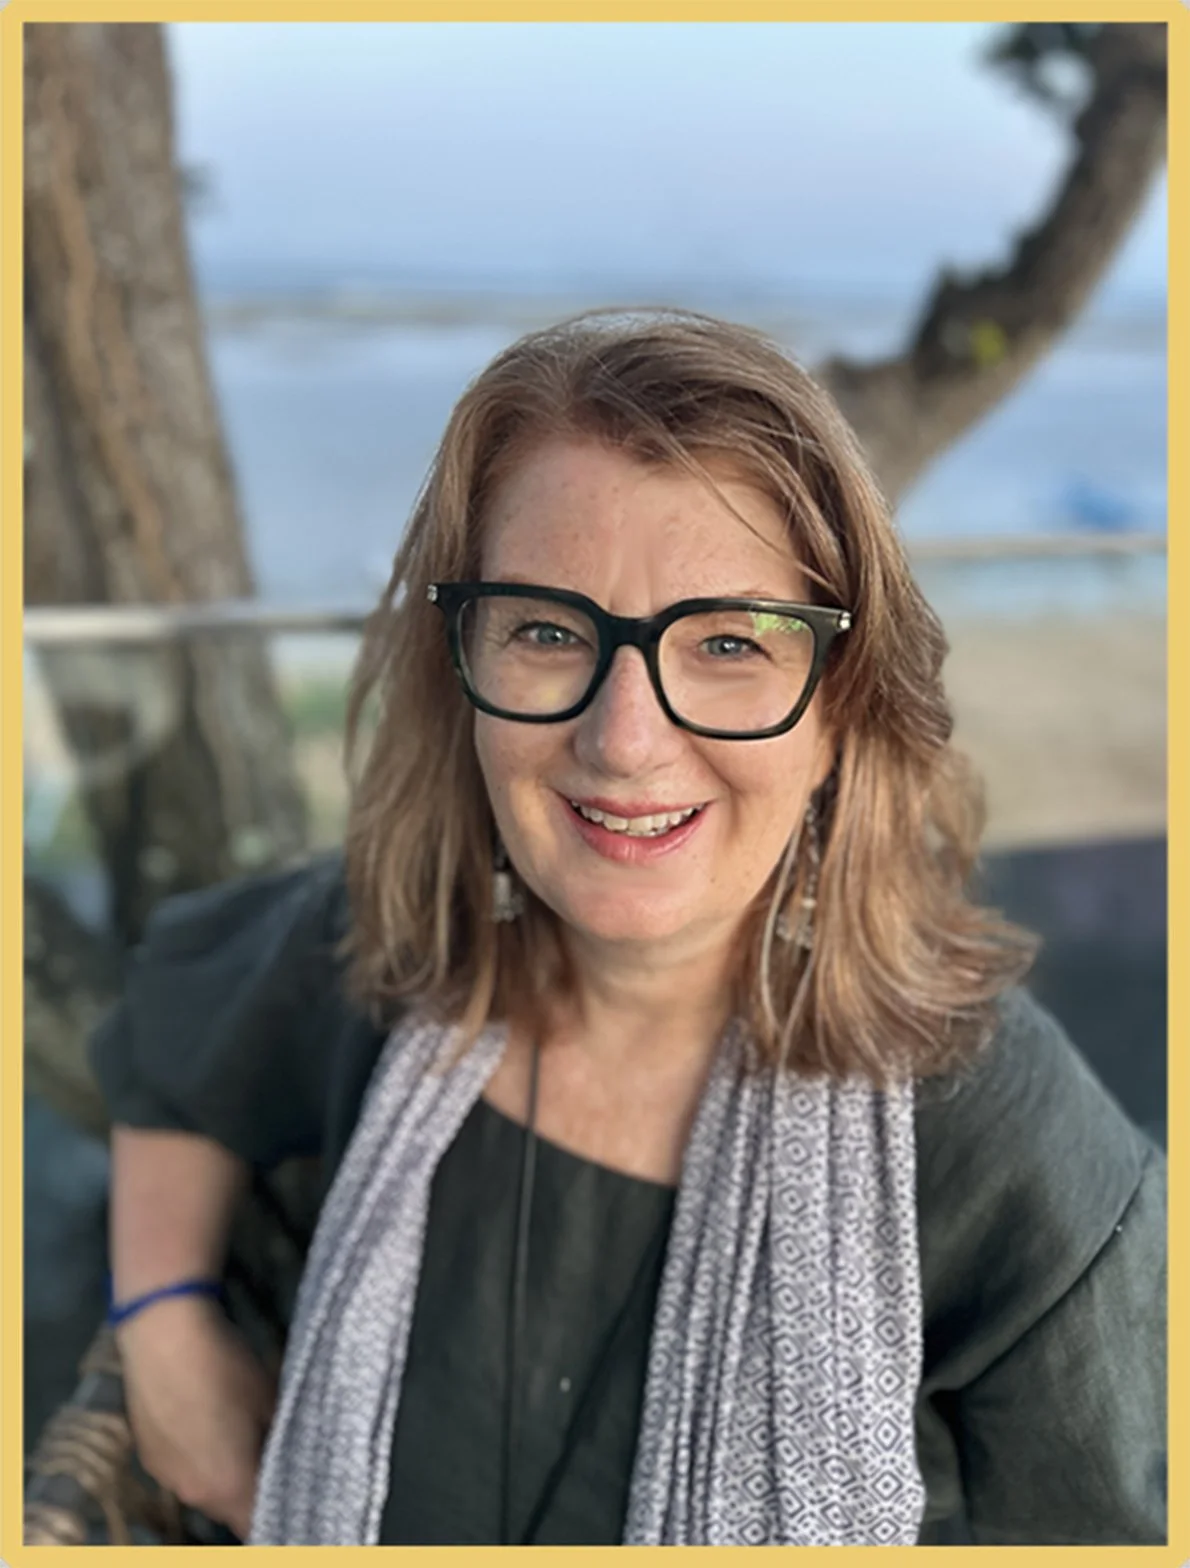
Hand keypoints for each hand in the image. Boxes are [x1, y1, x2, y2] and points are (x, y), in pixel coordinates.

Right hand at [117, 1295, 276, 1539]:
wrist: (164, 1336)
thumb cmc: (226, 1368)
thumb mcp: (270, 1399)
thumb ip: (281, 1437)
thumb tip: (289, 1452)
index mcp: (230, 1488)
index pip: (257, 1524)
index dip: (276, 1511)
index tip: (291, 1492)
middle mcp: (195, 1495)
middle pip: (230, 1510)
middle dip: (250, 1492)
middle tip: (268, 1457)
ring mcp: (167, 1477)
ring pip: (204, 1491)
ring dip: (221, 1476)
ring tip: (234, 1436)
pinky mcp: (147, 1457)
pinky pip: (181, 1471)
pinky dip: (195, 1459)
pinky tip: (203, 1424)